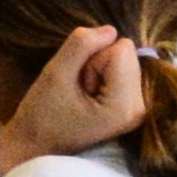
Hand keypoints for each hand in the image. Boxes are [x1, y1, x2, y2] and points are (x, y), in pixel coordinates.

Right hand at [0, 27, 146, 170]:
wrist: (36, 147)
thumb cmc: (41, 116)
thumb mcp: (55, 73)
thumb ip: (82, 45)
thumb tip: (110, 29)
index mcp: (125, 107)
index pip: (121, 49)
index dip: (92, 59)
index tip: (77, 85)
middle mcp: (140, 109)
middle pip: (127, 53)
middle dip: (98, 64)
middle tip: (78, 91)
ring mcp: (138, 109)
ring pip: (124, 59)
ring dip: (98, 70)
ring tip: (81, 95)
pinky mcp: (131, 107)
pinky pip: (122, 69)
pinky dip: (103, 76)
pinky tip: (89, 96)